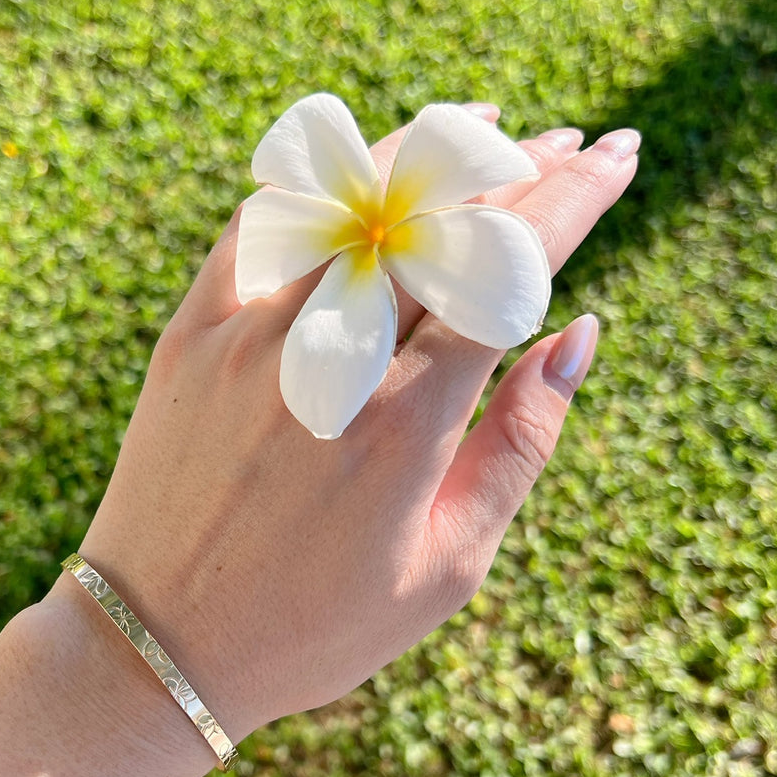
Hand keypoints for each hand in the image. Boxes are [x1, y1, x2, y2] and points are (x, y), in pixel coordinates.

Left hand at [52, 105, 638, 738]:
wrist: (159, 643)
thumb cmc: (317, 623)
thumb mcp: (447, 565)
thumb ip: (520, 443)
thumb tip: (580, 333)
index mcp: (406, 422)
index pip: (505, 272)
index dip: (573, 200)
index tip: (617, 158)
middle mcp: (329, 361)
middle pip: (441, 225)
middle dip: (525, 168)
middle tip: (578, 143)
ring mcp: (249, 337)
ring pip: (354, 204)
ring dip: (434, 157)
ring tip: (496, 132)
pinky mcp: (192, 332)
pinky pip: (262, 222)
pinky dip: (324, 180)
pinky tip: (372, 160)